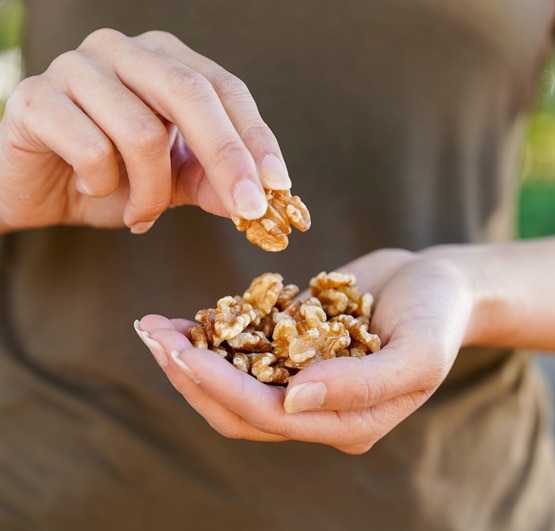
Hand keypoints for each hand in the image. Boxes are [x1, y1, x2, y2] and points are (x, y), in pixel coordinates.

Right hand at [0, 29, 289, 233]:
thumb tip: (255, 200)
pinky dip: (103, 185)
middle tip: (247, 209)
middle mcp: (123, 52)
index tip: (279, 185)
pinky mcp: (36, 98)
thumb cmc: (111, 177)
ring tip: (141, 214)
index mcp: (163, 61)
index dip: (256, 138)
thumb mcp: (173, 181)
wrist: (38, 187)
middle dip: (226, 158)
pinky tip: (92, 190)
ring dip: (151, 191)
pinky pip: (90, 147)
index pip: (224, 89)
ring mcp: (77, 68)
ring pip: (142, 132)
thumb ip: (211, 183)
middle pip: (190, 94)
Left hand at [135, 248, 476, 453]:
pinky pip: (244, 352)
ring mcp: (301, 381)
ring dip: (190, 359)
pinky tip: (186, 318)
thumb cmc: (437, 317)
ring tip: (155, 327)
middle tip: (151, 336)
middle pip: (238, 410)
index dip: (223, 389)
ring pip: (232, 384)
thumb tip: (294, 399)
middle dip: (191, 376)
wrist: (437, 284)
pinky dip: (213, 337)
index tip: (183, 354)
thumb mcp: (417, 353)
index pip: (271, 418)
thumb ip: (361, 385)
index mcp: (347, 423)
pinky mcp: (292, 350)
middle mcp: (317, 410)